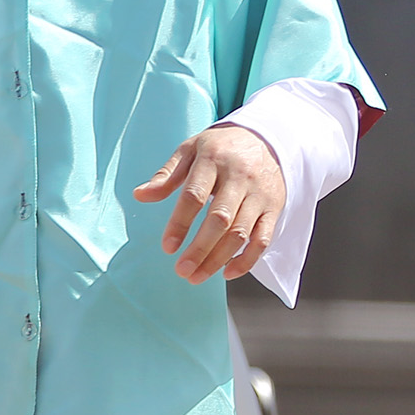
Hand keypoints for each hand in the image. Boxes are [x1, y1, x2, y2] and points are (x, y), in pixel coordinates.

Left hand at [134, 124, 287, 283]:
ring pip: (241, 233)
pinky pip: (264, 238)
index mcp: (213, 160)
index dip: (180, 223)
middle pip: (220, 220)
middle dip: (200, 249)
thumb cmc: (218, 148)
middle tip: (182, 271)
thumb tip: (139, 195)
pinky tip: (227, 273)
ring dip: (219, 259)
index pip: (194, 196)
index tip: (167, 247)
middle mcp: (240, 178)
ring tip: (197, 276)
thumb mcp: (189, 150)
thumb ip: (166, 175)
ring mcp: (260, 194)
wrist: (265, 139)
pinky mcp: (275, 207)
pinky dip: (247, 259)